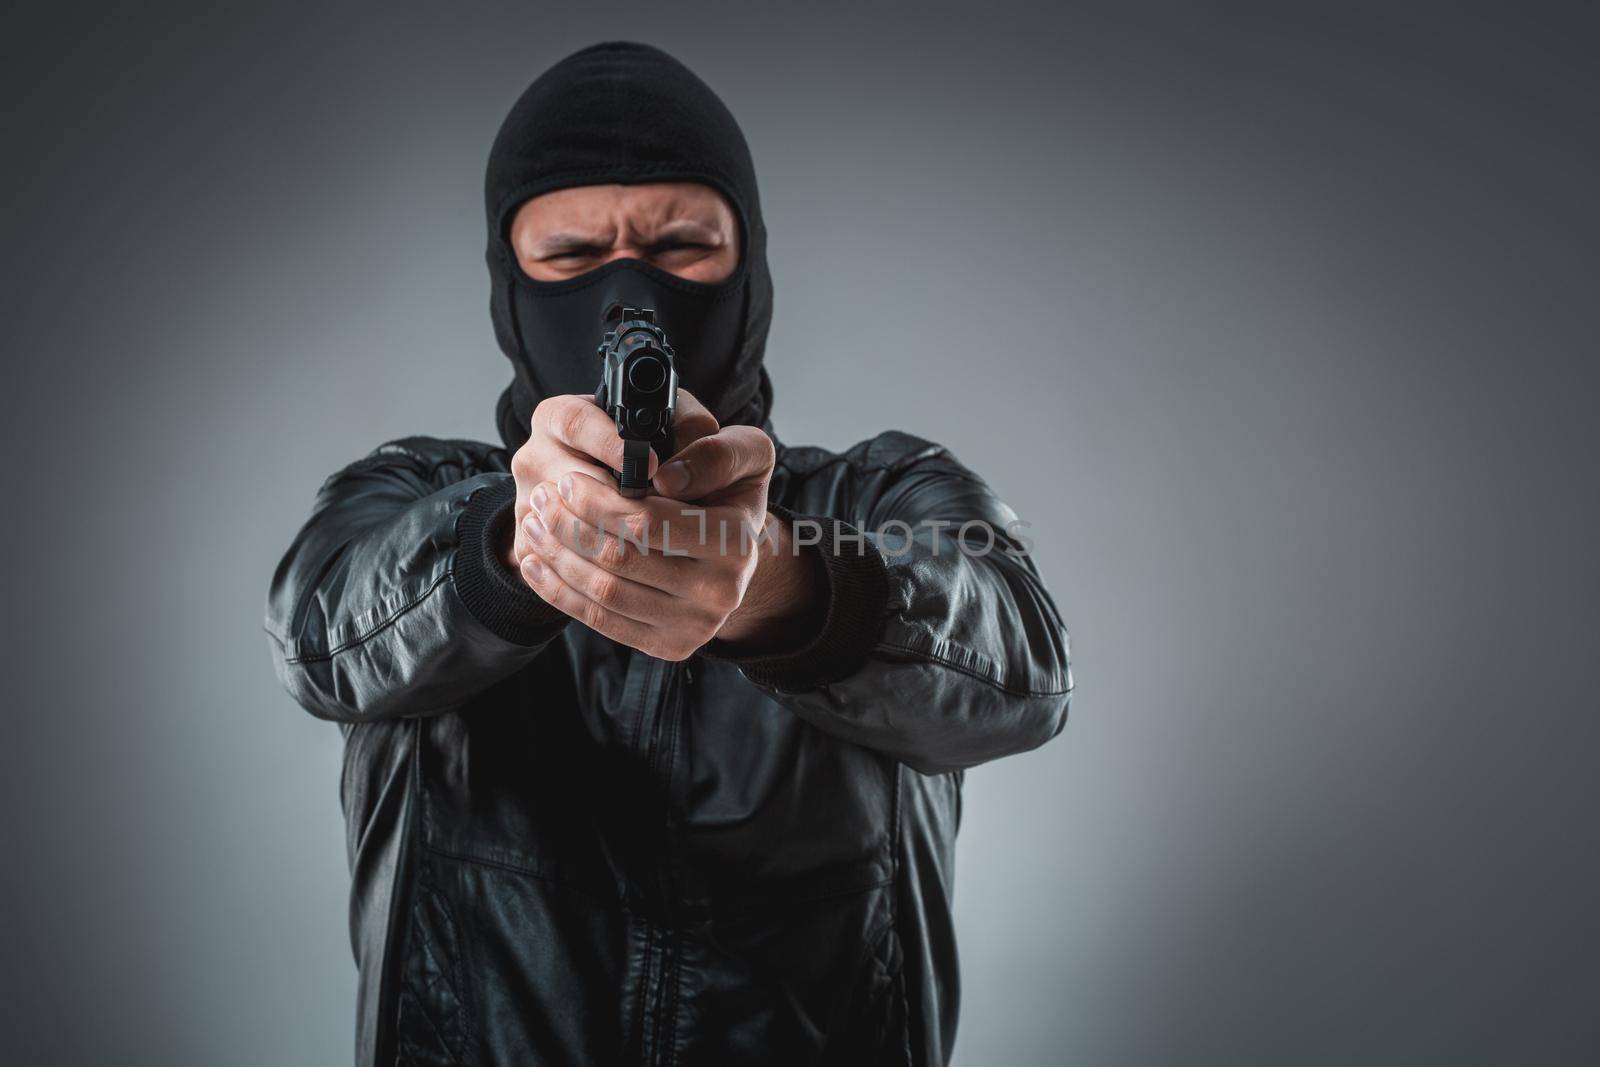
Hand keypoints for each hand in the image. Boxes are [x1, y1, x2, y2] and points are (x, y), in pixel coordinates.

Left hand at [514, 406, 819, 658]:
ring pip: (605, 592)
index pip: (649, 524)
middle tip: (543, 497)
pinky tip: (536, 563)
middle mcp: (721, 591)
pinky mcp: (670, 646)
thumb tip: (665, 481)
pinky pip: (601, 621)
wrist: (739, 550)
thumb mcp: (743, 454)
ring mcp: (696, 626)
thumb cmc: (730, 490)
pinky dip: (559, 591)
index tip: (568, 481)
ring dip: (558, 556)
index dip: (599, 502)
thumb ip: (714, 455)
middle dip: (569, 526)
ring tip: (535, 524)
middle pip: (621, 560)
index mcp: (737, 542)